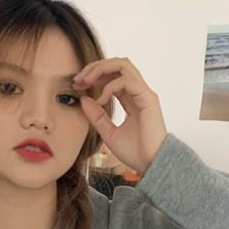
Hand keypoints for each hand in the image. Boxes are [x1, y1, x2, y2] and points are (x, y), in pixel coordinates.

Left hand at [73, 58, 166, 176]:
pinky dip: (110, 87)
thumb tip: (84, 100)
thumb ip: (97, 117)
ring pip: (122, 65)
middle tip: (78, 79)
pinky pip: (126, 81)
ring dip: (101, 69)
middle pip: (117, 64)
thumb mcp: (108, 133)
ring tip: (86, 81)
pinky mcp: (147, 98)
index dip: (94, 76)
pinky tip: (100, 100)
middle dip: (95, 67)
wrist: (151, 164)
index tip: (77, 85)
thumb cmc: (135, 152)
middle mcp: (138, 92)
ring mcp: (144, 93)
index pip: (112, 76)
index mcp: (131, 99)